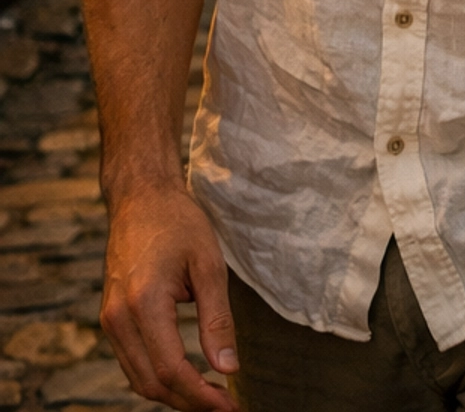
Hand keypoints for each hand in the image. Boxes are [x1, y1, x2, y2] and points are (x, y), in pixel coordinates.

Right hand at [100, 181, 238, 409]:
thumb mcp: (208, 264)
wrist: (140, 197)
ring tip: (210, 396)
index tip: (229, 406)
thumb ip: (218, 319)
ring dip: (173, 395)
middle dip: (189, 402)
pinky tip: (186, 376)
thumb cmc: (178, 223)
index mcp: (144, 303)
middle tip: (225, 406)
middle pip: (152, 384)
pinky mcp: (110, 319)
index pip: (171, 370)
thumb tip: (228, 368)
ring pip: (138, 379)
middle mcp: (119, 318)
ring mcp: (110, 321)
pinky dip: (158, 378)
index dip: (201, 396)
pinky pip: (132, 363)